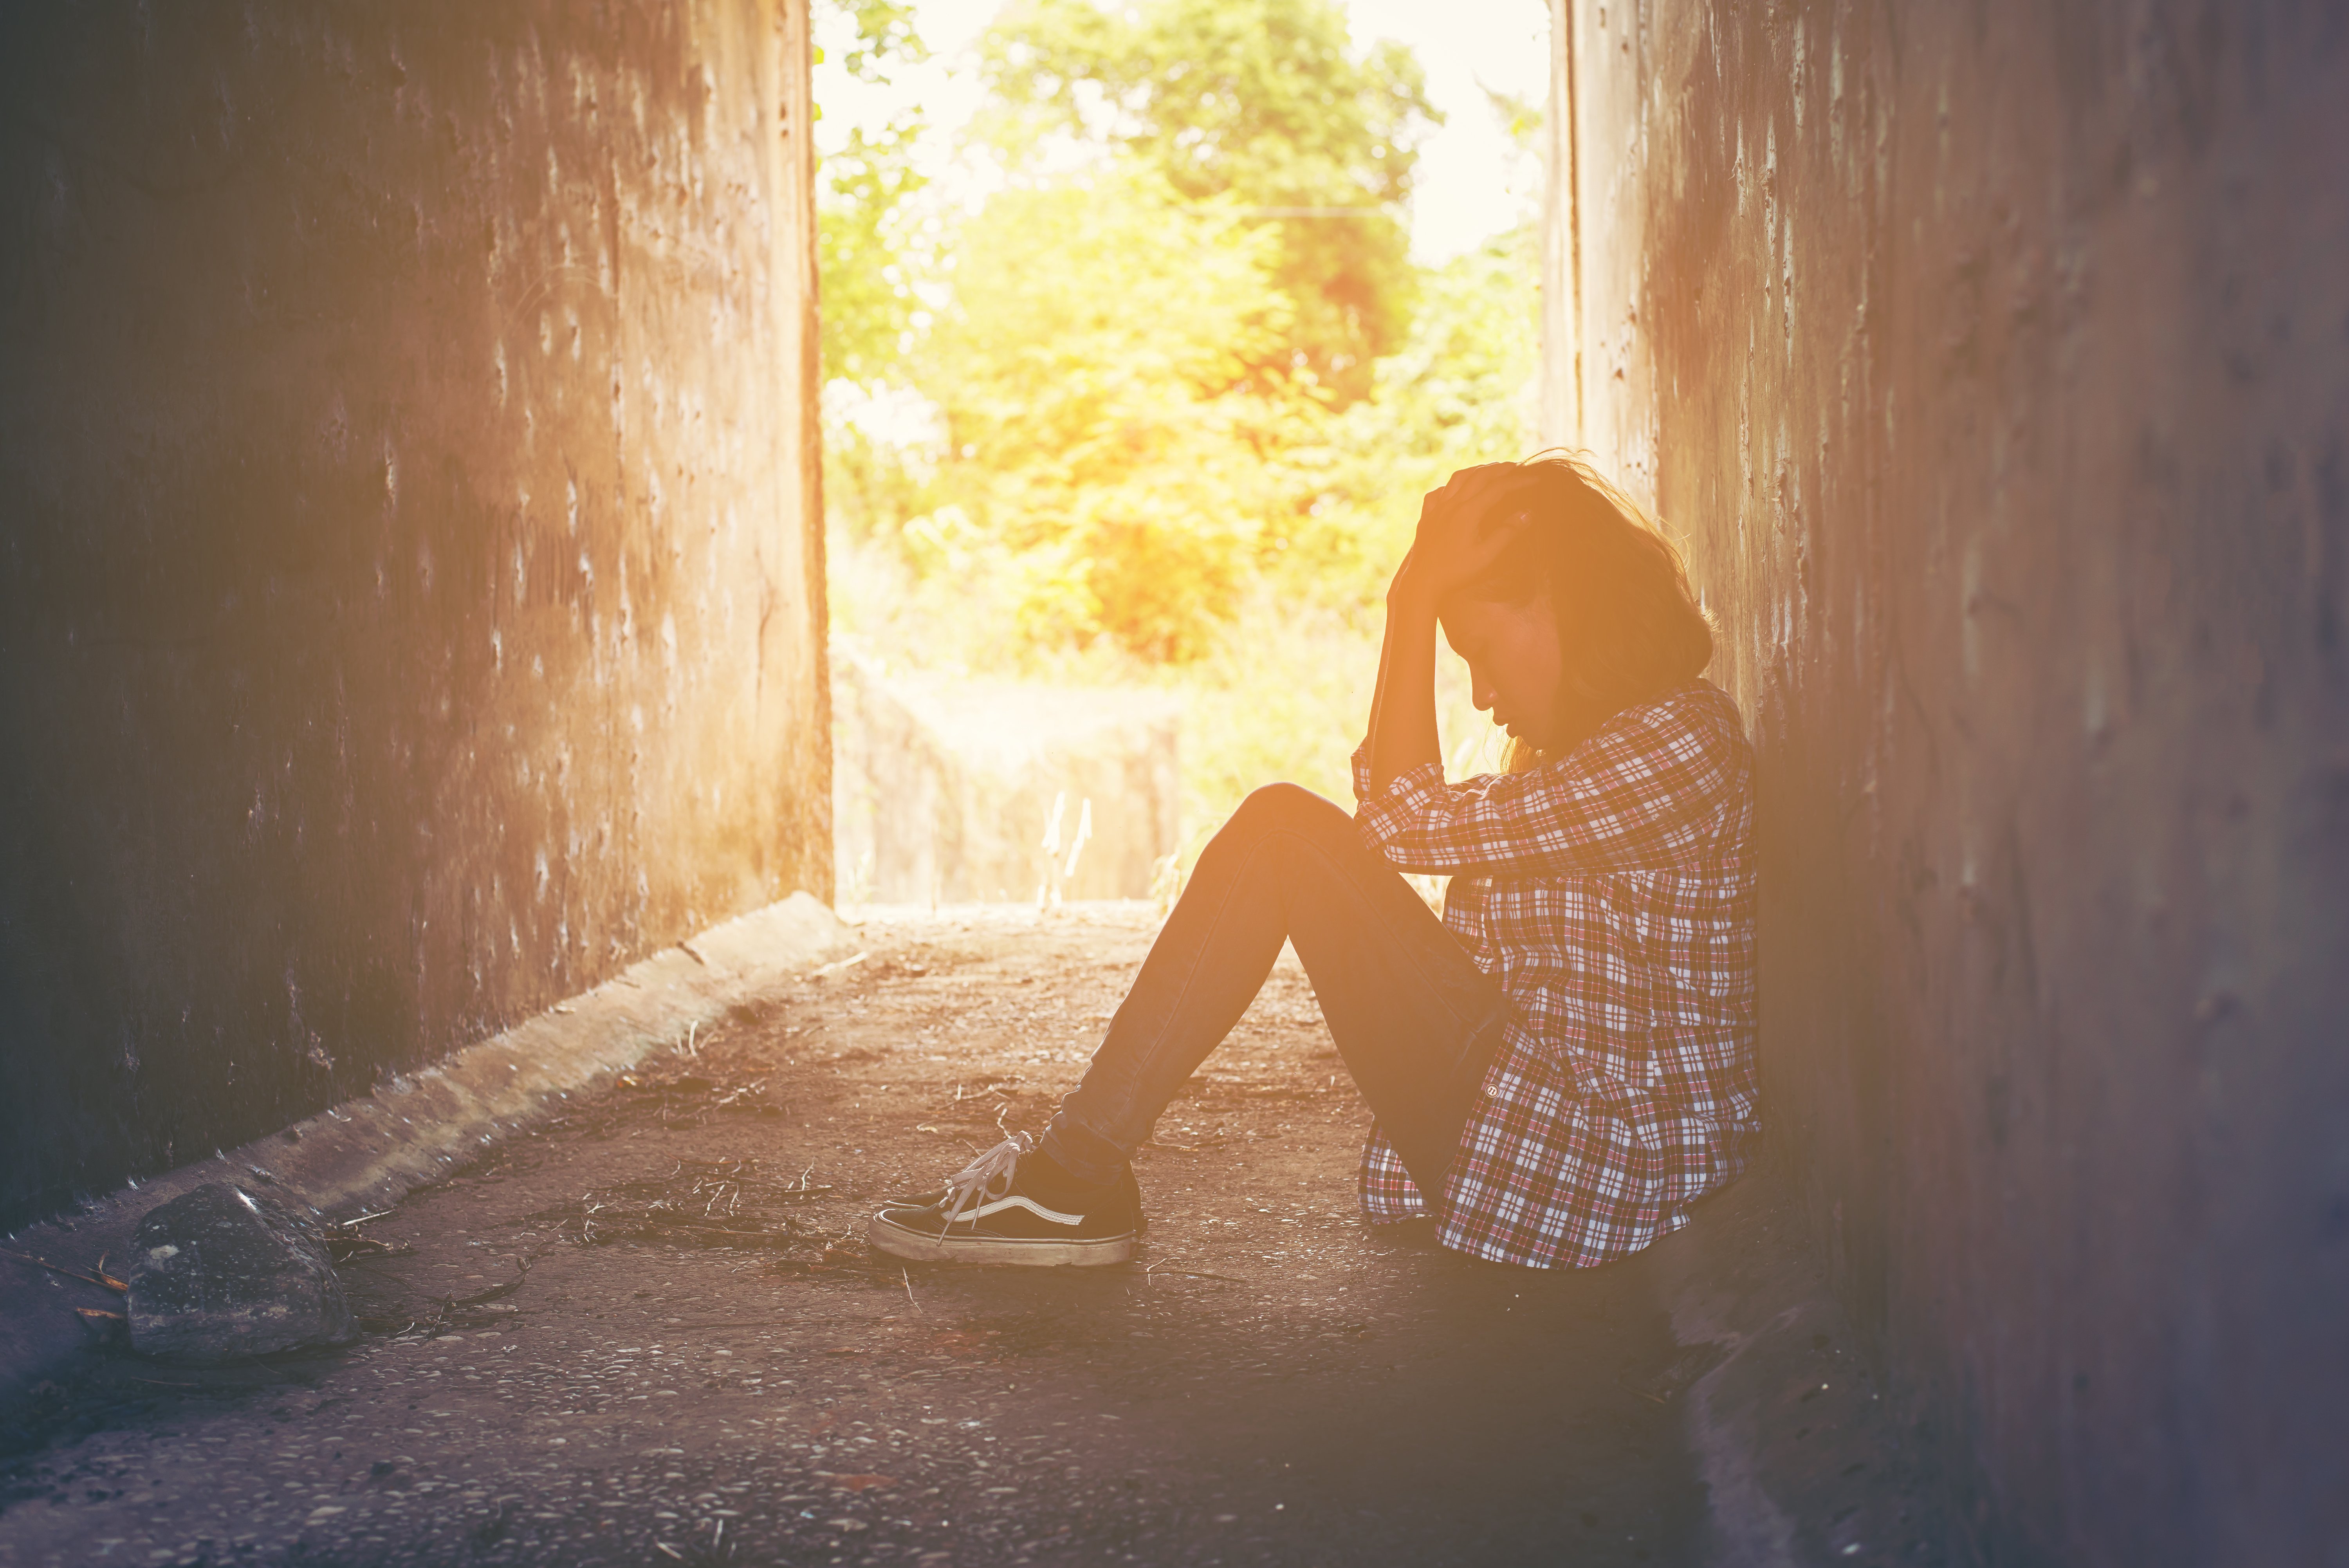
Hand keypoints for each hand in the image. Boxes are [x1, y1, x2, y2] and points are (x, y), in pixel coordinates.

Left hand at [1392, 464, 1538, 601]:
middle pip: (1479, 476)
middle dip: (1500, 469)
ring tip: (1490, 470)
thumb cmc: (1456, 573)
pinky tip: (1455, 489)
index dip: (1518, 481)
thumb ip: (1506, 533)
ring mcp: (1437, 509)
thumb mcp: (1486, 556)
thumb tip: (1527, 513)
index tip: (1535, 479)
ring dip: (1476, 470)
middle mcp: (1451, 505)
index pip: (1498, 488)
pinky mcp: (1426, 517)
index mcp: (1468, 512)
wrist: (1423, 582)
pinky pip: (1437, 493)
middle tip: (1516, 467)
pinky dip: (1450, 486)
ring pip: (1458, 479)